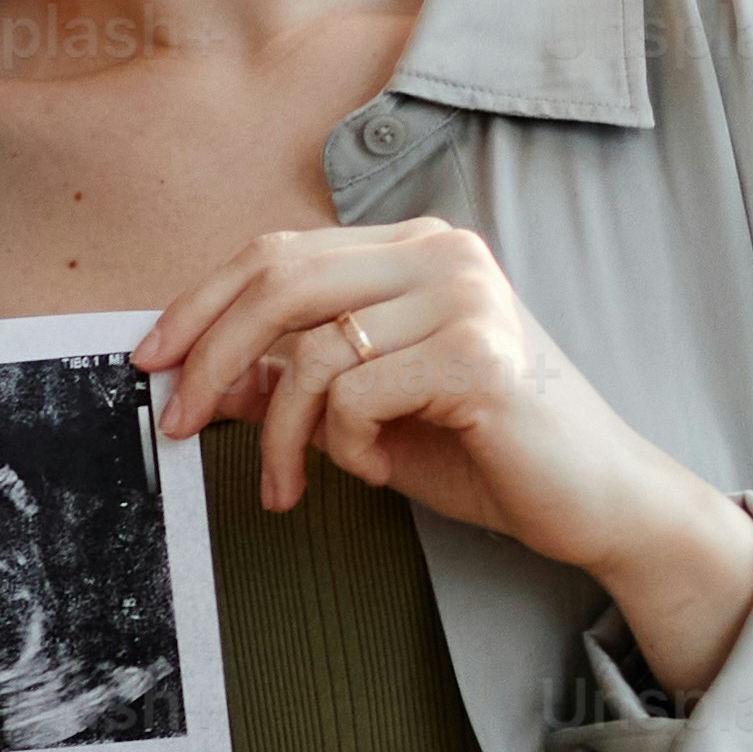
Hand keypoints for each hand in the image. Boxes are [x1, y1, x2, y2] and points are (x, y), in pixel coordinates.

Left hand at [140, 214, 752, 682]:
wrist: (600, 502)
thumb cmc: (490, 454)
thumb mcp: (370, 415)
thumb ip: (296, 384)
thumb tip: (202, 379)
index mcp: (417, 249)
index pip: (279, 253)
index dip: (202, 303)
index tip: (152, 359)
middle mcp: (442, 253)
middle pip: (278, 280)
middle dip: (209, 356)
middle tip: (177, 423)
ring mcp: (466, 296)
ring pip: (311, 349)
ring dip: (280, 433)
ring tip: (291, 485)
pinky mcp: (479, 353)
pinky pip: (356, 394)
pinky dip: (347, 447)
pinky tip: (378, 470)